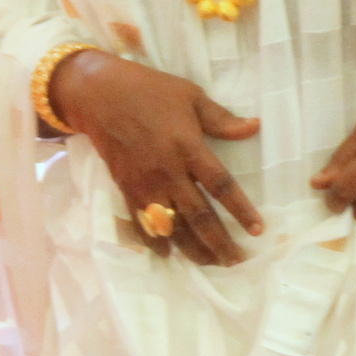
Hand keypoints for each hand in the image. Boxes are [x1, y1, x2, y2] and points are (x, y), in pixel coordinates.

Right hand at [50, 48, 263, 265]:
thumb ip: (222, 119)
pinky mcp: (124, 188)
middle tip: (237, 261)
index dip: (240, 209)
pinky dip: (155, 241)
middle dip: (218, 241)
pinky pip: (142, 222)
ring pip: (171, 225)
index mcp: (188, 147)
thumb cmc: (150, 90)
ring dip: (191, 247)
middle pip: (197, 215)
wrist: (97, 94)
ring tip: (211, 264)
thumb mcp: (191, 95)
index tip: (257, 229)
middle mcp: (167, 171)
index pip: (220, 185)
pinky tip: (168, 255)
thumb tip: (255, 127)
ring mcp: (144, 183)